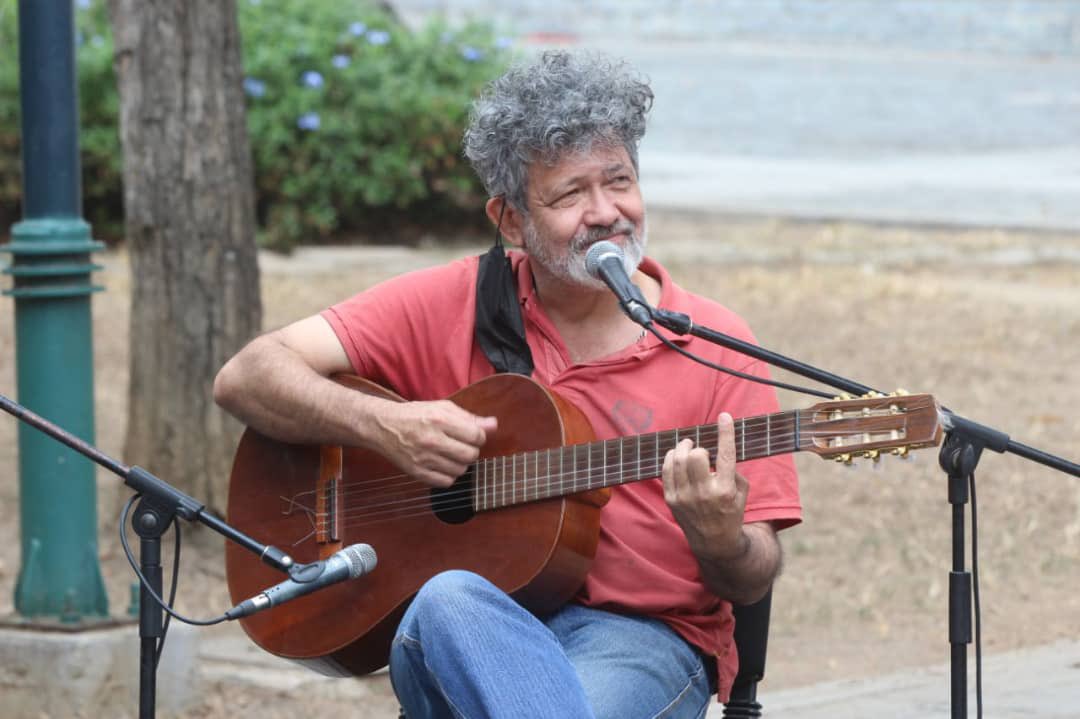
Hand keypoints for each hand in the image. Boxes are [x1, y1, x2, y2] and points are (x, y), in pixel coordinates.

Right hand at [371, 399, 497, 486]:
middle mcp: (431, 440)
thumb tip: (494, 425)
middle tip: (463, 446)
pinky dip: (449, 475)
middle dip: (472, 451)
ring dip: (461, 464)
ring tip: (451, 454)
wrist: (383, 427)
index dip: (479, 436)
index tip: (472, 435)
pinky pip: (446, 482)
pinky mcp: (416, 472)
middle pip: (470, 455)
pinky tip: (443, 464)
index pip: (476, 435)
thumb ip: (469, 417)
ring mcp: (423, 458)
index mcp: (440, 420)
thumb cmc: (416, 415)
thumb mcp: (442, 408)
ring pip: (460, 470)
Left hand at [662, 412, 748, 558]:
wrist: (715, 543)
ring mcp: (685, 498)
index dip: (726, 432)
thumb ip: (733, 469)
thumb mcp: (741, 491)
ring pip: (677, 460)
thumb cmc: (731, 511)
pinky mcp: (671, 500)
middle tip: (700, 449)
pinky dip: (671, 458)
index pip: (726, 455)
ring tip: (687, 448)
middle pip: (695, 456)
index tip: (725, 416)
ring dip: (682, 448)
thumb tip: (720, 446)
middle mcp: (705, 493)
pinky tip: (676, 457)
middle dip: (697, 447)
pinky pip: (666, 470)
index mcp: (726, 490)